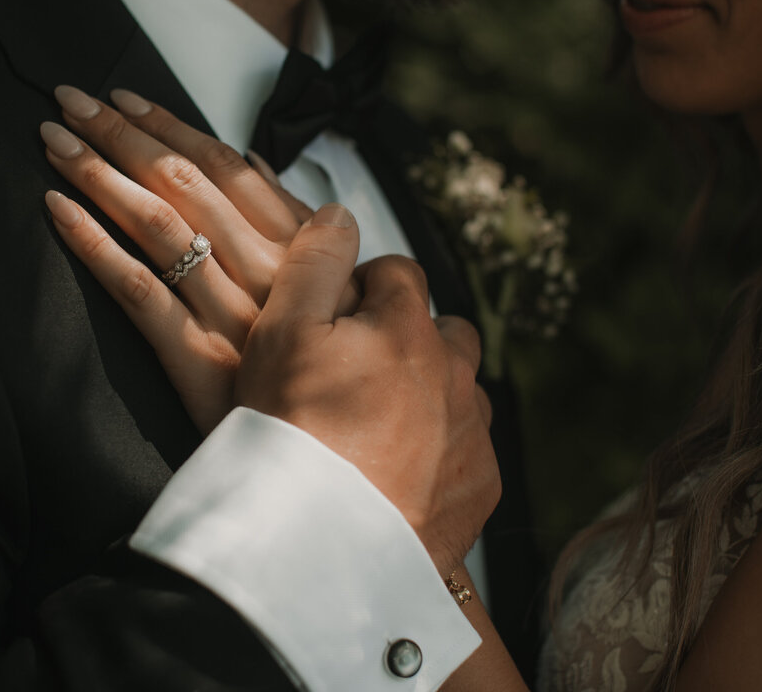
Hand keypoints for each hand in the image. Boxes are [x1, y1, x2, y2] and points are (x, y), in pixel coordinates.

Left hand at [41, 87, 342, 431]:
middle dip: (121, 135)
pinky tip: (58, 211)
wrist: (329, 455)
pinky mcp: (199, 362)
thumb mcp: (330, 290)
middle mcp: (268, 274)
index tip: (123, 98)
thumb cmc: (324, 368)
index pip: (226, 168)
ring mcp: (232, 316)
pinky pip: (139, 293)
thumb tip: (256, 159)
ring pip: (160, 226)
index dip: (170, 126)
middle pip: (184, 185)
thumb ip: (295, 225)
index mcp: (299, 251)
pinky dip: (95, 245)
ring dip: (101, 175)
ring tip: (55, 141)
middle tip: (69, 100)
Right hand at [238, 204, 500, 572]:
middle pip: (443, 328)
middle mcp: (454, 371)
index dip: (362, 288)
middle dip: (409, 337)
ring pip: (461, 389)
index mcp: (407, 326)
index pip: (396, 272)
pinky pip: (467, 450)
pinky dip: (440, 452)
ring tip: (377, 427)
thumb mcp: (281, 331)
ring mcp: (473, 430)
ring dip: (430, 394)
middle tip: (356, 373)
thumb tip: (341, 214)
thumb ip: (314, 261)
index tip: (333, 318)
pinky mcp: (480, 485)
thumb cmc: (294, 434)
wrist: (322, 546)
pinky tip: (397, 473)